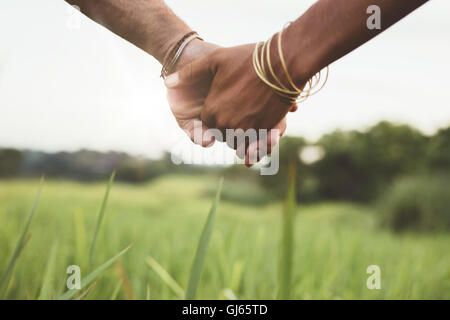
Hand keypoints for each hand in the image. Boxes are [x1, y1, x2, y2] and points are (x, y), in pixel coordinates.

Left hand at [166, 43, 297, 165]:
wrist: (282, 62)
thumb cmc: (247, 60)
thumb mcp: (214, 60)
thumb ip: (188, 73)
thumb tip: (166, 82)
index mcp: (212, 111)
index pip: (207, 123)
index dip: (214, 114)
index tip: (223, 104)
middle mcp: (227, 125)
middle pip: (223, 134)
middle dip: (228, 127)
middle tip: (236, 113)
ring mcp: (247, 131)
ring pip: (240, 142)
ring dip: (243, 136)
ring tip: (249, 122)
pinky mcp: (266, 133)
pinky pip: (257, 145)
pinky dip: (257, 144)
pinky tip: (260, 136)